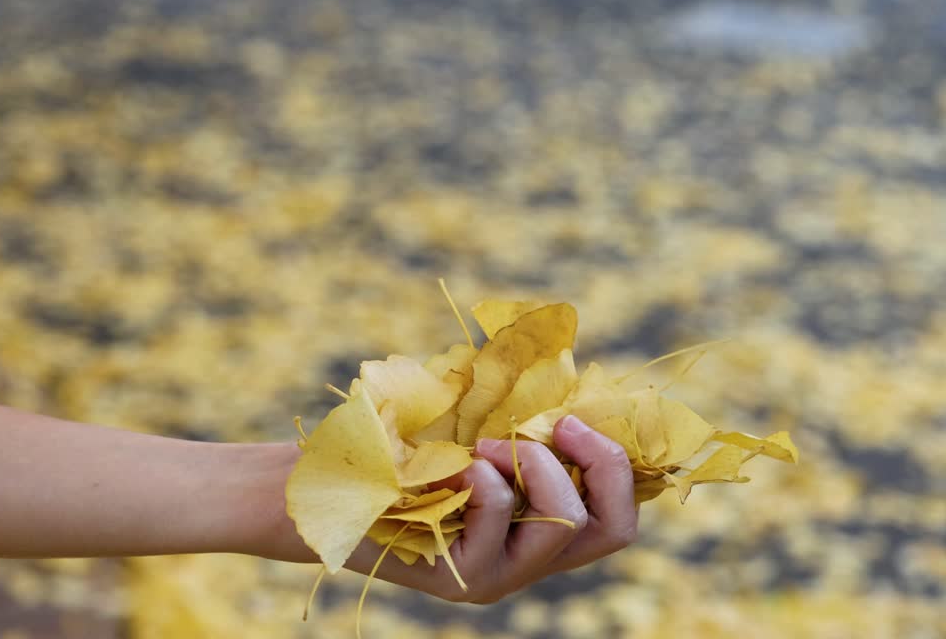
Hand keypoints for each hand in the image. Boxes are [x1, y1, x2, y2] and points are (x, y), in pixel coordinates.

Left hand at [343, 415, 638, 603]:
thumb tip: (570, 367)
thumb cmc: (397, 446)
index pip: (618, 513)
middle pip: (615, 528)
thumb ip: (522, 416)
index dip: (622, 465)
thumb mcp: (472, 426)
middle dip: (604, 463)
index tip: (576, 418)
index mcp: (541, 522)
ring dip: (536, 466)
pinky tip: (453, 469)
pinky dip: (485, 480)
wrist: (323, 487)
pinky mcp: (460, 578)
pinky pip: (501, 520)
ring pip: (565, 524)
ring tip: (485, 446)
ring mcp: (499, 575)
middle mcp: (530, 557)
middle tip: (561, 425)